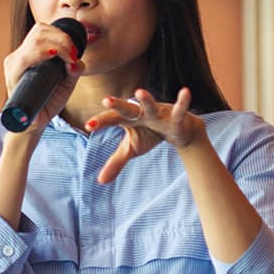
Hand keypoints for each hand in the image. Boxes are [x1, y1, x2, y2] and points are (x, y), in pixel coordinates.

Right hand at [1, 21, 84, 130]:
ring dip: (56, 45)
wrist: (36, 123)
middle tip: (73, 54)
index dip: (61, 33)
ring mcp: (13, 65)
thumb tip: (76, 61)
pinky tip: (53, 56)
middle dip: (62, 38)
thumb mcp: (67, 81)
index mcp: (29, 53)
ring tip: (68, 58)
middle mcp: (19, 56)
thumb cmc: (49, 101)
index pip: (42, 30)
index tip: (74, 50)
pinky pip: (25, 57)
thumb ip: (74, 68)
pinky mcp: (12, 76)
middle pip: (39, 31)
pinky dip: (41, 54)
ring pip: (34, 41)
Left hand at [84, 87, 204, 183]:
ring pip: (150, 106)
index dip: (101, 122)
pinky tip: (185, 92)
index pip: (112, 119)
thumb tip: (100, 181)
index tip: (88, 125)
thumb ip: (116, 162)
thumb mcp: (132, 149)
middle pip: (127, 109)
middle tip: (106, 100)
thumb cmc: (149, 135)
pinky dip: (182, 103)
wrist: (178, 129)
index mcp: (128, 120)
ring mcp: (158, 113)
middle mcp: (141, 113)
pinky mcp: (175, 117)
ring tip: (139, 92)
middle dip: (117, 105)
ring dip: (146, 100)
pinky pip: (179, 110)